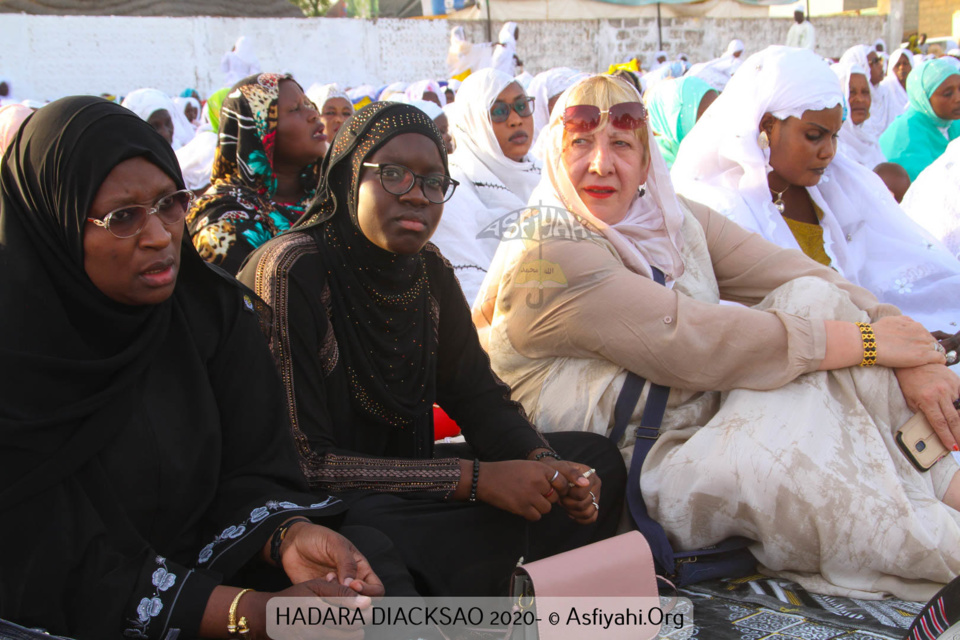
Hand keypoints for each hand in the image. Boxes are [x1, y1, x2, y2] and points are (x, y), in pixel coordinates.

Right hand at [243, 581, 369, 639]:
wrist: (270, 618)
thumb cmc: (295, 597)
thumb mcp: (315, 586)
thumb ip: (341, 592)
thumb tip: (366, 601)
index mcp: (317, 611)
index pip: (353, 617)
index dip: (366, 611)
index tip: (368, 605)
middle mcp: (315, 630)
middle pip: (353, 631)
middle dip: (363, 621)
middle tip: (364, 613)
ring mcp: (312, 639)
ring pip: (348, 639)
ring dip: (355, 631)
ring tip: (352, 621)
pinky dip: (342, 636)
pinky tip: (341, 629)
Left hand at [280, 523, 384, 597]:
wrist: (293, 541)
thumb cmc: (319, 537)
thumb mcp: (336, 544)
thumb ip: (346, 563)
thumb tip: (352, 586)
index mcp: (361, 569)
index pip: (376, 590)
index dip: (369, 592)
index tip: (353, 585)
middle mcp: (350, 583)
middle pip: (362, 603)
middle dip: (352, 600)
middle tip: (337, 589)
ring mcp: (334, 591)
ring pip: (344, 608)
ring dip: (335, 598)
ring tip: (324, 580)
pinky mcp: (319, 597)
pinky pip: (326, 607)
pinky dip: (323, 602)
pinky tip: (315, 585)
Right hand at [475, 460, 560, 520]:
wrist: (485, 479)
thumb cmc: (506, 471)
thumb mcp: (527, 466)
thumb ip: (542, 474)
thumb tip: (558, 486)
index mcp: (540, 468)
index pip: (562, 482)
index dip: (561, 488)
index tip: (557, 491)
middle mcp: (537, 481)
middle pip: (555, 497)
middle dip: (548, 498)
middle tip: (537, 496)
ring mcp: (530, 495)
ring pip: (547, 508)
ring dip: (540, 507)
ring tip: (528, 501)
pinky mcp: (522, 507)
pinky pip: (536, 516)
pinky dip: (532, 514)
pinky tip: (524, 507)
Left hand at [539, 459, 601, 524]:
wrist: (555, 476)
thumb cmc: (557, 472)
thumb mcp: (560, 468)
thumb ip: (571, 473)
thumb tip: (585, 483)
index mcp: (591, 475)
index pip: (581, 494)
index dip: (569, 495)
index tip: (562, 490)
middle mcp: (596, 486)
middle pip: (583, 504)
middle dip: (568, 503)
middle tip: (561, 497)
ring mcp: (596, 497)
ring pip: (587, 513)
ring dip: (572, 511)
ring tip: (565, 504)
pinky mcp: (594, 506)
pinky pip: (591, 518)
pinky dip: (579, 518)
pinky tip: (570, 511)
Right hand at [872, 316, 946, 367]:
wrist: (869, 342)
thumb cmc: (876, 333)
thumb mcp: (892, 320)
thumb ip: (903, 322)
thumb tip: (907, 323)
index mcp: (915, 324)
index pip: (925, 334)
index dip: (921, 342)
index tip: (915, 348)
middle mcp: (921, 332)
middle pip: (933, 341)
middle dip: (928, 347)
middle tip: (918, 356)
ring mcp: (923, 343)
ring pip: (938, 349)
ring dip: (933, 354)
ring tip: (925, 361)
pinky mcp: (924, 355)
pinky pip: (940, 358)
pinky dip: (938, 361)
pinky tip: (932, 364)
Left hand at [895, 363, 959, 449]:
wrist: (915, 362)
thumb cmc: (910, 383)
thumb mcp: (911, 400)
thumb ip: (923, 414)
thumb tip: (934, 430)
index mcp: (927, 399)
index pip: (940, 423)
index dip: (947, 437)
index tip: (953, 448)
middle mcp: (941, 393)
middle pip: (954, 419)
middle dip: (958, 434)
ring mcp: (950, 386)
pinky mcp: (956, 381)